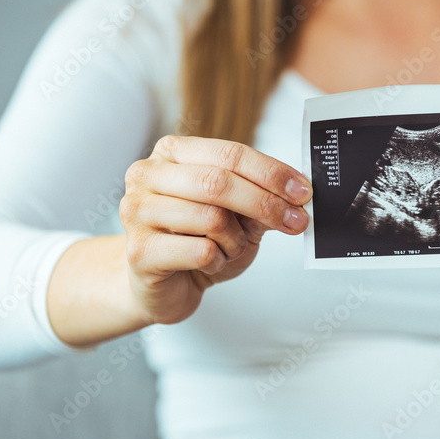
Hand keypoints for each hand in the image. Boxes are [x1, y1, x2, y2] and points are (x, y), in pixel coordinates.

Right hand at [119, 135, 311, 325]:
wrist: (164, 285)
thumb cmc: (197, 241)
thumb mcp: (236, 215)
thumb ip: (259, 198)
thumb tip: (295, 195)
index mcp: (173, 153)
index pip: (230, 153)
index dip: (271, 173)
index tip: (302, 192)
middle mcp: (147, 175)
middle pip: (218, 182)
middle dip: (265, 203)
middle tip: (296, 221)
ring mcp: (137, 211)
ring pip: (211, 218)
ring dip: (237, 240)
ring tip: (232, 248)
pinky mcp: (139, 251)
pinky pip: (201, 251)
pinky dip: (219, 260)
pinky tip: (211, 262)